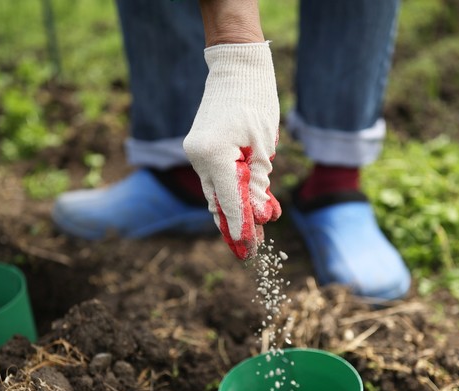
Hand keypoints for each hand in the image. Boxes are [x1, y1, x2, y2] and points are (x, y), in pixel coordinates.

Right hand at [183, 42, 281, 259]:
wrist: (237, 69)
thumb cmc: (255, 102)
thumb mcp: (263, 149)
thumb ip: (257, 185)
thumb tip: (259, 217)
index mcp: (213, 154)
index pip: (228, 201)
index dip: (240, 229)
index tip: (249, 252)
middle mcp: (198, 157)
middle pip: (217, 202)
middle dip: (236, 227)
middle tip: (250, 253)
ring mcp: (196, 153)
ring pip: (215, 193)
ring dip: (234, 213)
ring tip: (253, 237)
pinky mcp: (200, 149)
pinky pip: (215, 179)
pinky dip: (229, 194)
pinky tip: (247, 209)